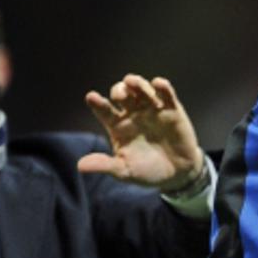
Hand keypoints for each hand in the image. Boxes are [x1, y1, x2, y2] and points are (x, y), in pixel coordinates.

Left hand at [77, 74, 205, 193]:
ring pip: (141, 88)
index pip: (104, 110)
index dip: (97, 102)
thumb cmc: (147, 172)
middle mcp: (133, 113)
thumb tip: (80, 166)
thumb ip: (105, 165)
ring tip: (133, 83)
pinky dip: (162, 85)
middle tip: (120, 96)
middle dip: (119, 90)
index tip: (91, 97)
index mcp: (118, 126)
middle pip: (121, 93)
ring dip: (136, 82)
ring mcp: (152, 109)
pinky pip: (166, 92)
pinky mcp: (171, 109)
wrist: (177, 175)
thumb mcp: (124, 171)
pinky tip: (157, 84)